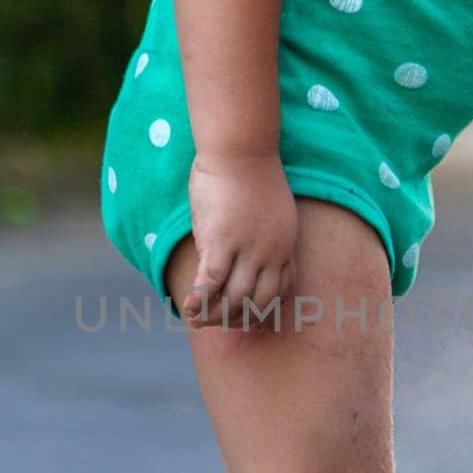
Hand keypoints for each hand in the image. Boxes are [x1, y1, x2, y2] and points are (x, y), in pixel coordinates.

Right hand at [183, 151, 297, 329]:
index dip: (262, 310)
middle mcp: (270, 253)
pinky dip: (198, 301)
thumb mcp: (270, 207)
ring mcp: (247, 250)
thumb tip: (247, 248)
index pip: (280, 291)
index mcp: (285, 245)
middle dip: (236, 319)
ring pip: (233, 299)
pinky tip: (187, 309)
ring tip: (196, 321)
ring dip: (214, 316)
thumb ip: (263, 232)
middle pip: (256, 302)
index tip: (247, 319)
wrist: (241, 149)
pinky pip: (210, 284)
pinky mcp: (221, 242)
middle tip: (217, 324)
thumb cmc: (251, 170)